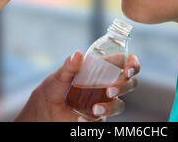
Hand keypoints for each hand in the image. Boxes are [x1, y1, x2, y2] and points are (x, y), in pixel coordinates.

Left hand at [16, 51, 139, 121]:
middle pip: (129, 84)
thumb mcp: (60, 75)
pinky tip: (81, 120)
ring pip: (120, 105)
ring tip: (95, 109)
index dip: (132, 65)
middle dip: (124, 86)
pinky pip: (102, 121)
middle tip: (110, 90)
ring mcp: (104, 102)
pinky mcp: (98, 117)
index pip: (126, 63)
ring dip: (111, 107)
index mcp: (103, 69)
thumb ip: (69, 66)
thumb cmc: (55, 87)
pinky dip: (92, 121)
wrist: (45, 109)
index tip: (127, 70)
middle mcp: (108, 85)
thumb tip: (77, 54)